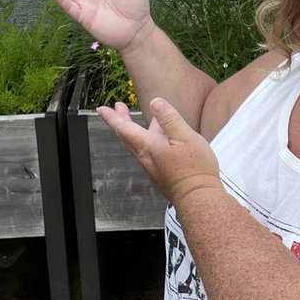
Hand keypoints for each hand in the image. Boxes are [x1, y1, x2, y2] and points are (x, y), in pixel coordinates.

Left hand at [98, 98, 222, 207]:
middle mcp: (146, 157)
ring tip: (147, 119)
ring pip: (139, 144)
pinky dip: (150, 139)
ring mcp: (153, 166)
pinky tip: (162, 138)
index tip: (101, 109)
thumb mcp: (184, 136)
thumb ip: (169, 118)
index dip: (112, 117)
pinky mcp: (162, 172)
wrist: (198, 197)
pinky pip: (150, 152)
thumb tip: (155, 102)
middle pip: (128, 136)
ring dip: (137, 129)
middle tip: (118, 108)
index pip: (124, 128)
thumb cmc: (193, 169)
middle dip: (121, 120)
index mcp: (148, 146)